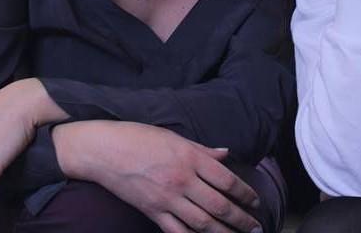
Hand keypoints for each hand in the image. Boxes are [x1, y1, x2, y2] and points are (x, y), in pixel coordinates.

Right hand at [53, 121, 262, 232]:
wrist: (104, 149)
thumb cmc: (139, 137)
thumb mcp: (175, 136)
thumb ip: (203, 149)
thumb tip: (226, 154)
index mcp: (191, 157)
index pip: (227, 180)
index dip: (245, 194)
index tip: (256, 202)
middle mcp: (183, 180)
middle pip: (219, 205)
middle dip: (241, 219)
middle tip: (256, 227)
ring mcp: (167, 198)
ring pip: (203, 223)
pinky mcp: (152, 212)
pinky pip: (177, 232)